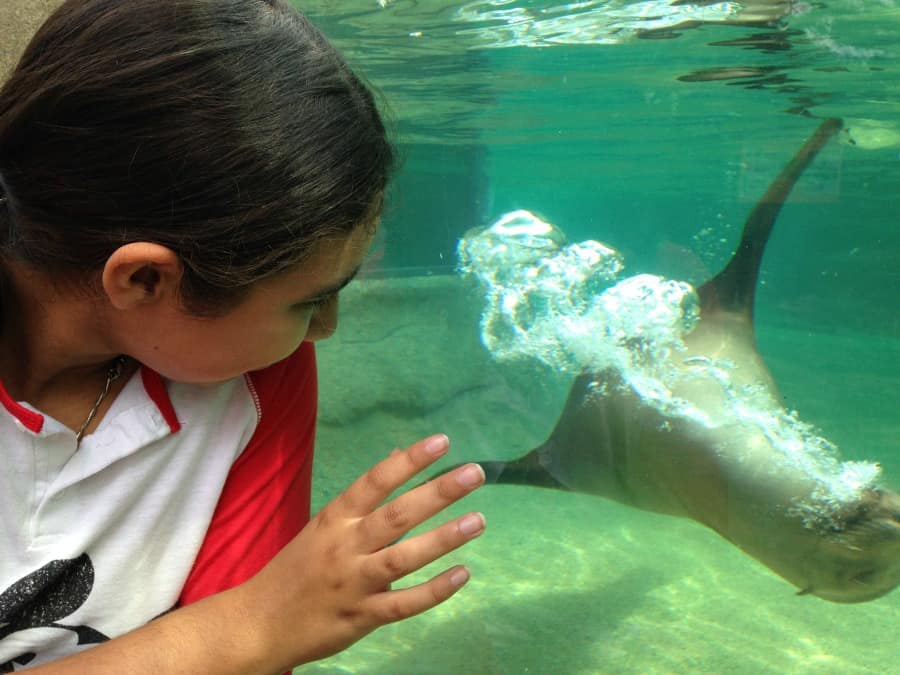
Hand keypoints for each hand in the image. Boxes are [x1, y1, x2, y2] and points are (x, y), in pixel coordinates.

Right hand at [242, 434, 485, 668]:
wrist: (257, 623)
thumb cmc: (297, 569)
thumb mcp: (323, 525)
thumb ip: (363, 496)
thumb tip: (397, 454)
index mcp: (335, 519)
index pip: (375, 481)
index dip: (410, 460)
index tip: (442, 442)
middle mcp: (345, 546)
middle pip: (397, 514)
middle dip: (438, 492)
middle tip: (475, 473)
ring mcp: (354, 583)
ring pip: (404, 557)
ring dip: (444, 538)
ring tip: (478, 521)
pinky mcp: (362, 617)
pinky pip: (404, 603)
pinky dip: (434, 590)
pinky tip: (462, 574)